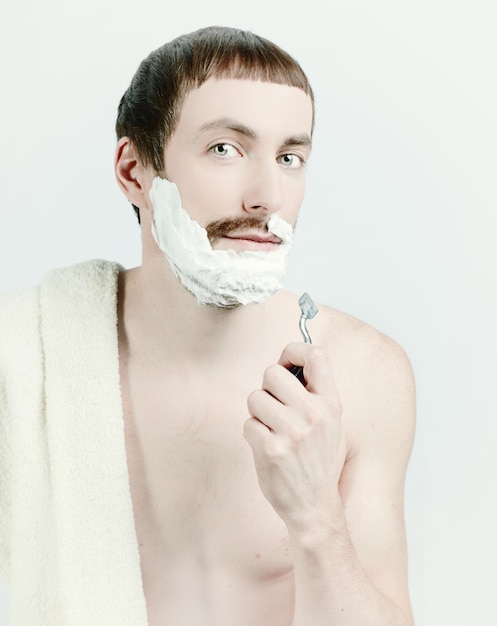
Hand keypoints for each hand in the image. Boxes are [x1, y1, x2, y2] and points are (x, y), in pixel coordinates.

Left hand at [244, 343, 342, 530]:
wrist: (313, 505)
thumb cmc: (317, 460)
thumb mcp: (330, 423)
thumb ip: (313, 393)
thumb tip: (287, 362)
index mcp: (331, 404)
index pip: (316, 355)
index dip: (294, 351)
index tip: (286, 363)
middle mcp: (313, 414)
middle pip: (272, 372)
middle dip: (268, 388)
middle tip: (276, 407)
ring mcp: (291, 432)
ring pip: (254, 397)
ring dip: (258, 413)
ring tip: (273, 431)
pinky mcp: (270, 449)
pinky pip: (247, 423)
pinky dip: (252, 434)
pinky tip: (267, 447)